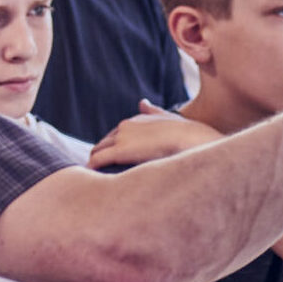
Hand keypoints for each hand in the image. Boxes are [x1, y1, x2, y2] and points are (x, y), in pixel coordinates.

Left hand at [88, 101, 220, 168]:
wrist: (190, 138)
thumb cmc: (186, 132)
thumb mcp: (168, 117)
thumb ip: (153, 111)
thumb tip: (142, 102)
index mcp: (136, 119)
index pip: (116, 134)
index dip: (113, 148)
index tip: (113, 161)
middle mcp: (125, 126)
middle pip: (103, 142)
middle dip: (101, 156)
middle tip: (100, 173)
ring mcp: (121, 138)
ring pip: (97, 151)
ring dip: (95, 163)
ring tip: (94, 179)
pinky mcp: (120, 151)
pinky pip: (97, 160)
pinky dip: (92, 168)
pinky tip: (92, 180)